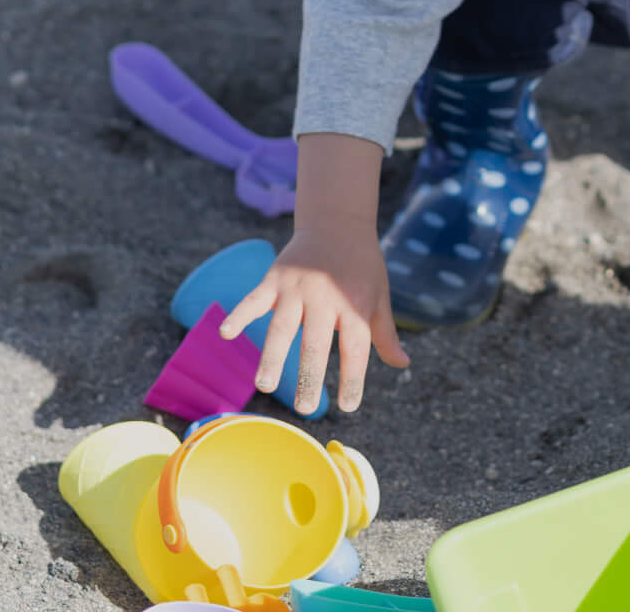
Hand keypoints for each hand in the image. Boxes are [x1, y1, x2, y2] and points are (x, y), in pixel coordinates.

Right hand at [219, 226, 408, 414]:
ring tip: (264, 386)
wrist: (337, 221)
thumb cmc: (362, 265)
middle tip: (305, 408)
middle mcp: (324, 296)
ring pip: (282, 327)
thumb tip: (403, 363)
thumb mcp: (379, 296)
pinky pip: (254, 299)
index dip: (353, 378)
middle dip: (309, 377)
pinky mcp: (275, 278)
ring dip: (272, 356)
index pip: (354, 348)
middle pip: (315, 342)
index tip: (349, 406)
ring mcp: (296, 287)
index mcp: (353, 303)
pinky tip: (227, 334)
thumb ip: (385, 332)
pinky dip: (239, 315)